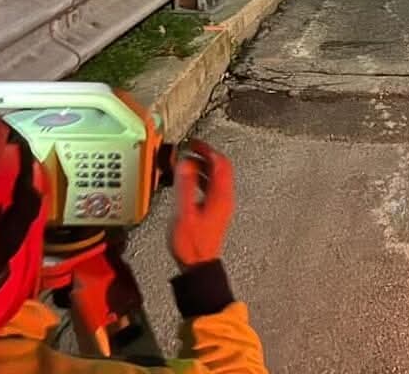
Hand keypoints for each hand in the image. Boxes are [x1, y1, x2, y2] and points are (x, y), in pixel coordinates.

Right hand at [169, 140, 233, 268]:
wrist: (199, 265)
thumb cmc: (192, 243)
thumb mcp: (184, 212)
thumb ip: (184, 186)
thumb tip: (185, 162)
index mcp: (220, 195)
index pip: (220, 163)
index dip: (207, 149)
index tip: (193, 142)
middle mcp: (224, 197)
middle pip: (220, 168)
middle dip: (206, 154)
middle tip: (190, 147)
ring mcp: (221, 204)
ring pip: (216, 177)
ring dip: (202, 166)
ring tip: (186, 161)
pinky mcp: (215, 211)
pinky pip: (211, 187)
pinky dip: (201, 178)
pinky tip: (188, 180)